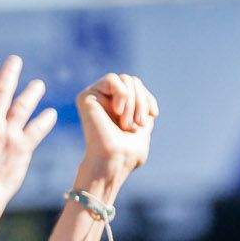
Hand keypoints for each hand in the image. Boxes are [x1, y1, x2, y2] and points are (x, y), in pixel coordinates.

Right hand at [0, 56, 58, 201]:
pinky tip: (51, 113)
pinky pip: (36, 130)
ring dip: (31, 92)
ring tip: (39, 84)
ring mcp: (8, 134)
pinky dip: (45, 120)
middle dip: (9, 73)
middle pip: (2, 91)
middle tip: (16, 60)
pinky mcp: (22, 147)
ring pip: (22, 106)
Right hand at [74, 73, 157, 188]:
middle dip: (141, 100)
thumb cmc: (128, 153)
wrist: (115, 161)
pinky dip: (122, 94)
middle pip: (132, 80)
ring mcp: (95, 97)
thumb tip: (143, 96)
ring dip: (133, 101)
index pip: (137, 86)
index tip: (153, 115)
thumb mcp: (142, 126)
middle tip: (137, 123)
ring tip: (126, 122)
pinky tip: (118, 110)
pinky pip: (112, 79)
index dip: (148, 98)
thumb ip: (142, 108)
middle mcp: (105, 100)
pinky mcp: (86, 97)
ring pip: (124, 79)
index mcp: (117, 107)